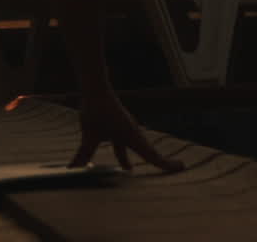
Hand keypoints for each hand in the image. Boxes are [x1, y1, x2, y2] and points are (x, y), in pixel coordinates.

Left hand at [68, 91, 185, 172]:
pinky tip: (120, 158)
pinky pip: (125, 143)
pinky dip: (124, 152)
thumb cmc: (96, 109)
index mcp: (132, 137)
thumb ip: (84, 154)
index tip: (182, 167)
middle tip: (174, 168)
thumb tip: (74, 169)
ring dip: (137, 158)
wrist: (96, 87)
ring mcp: (126, 128)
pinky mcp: (118, 125)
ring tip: (129, 169)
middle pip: (148, 152)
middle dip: (158, 162)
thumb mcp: (90, 135)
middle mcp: (133, 133)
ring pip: (135, 147)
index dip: (167, 164)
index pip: (153, 155)